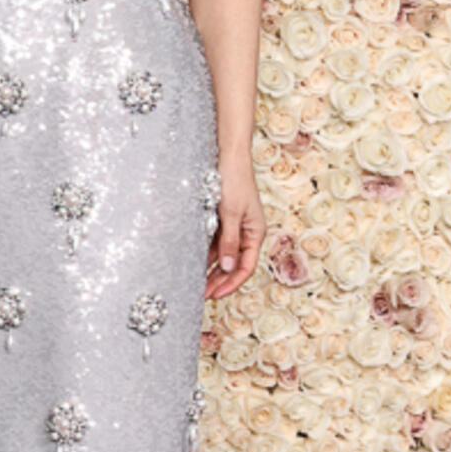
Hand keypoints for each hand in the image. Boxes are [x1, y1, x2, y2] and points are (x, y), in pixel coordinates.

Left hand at [206, 158, 263, 300]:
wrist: (228, 156)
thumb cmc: (234, 180)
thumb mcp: (230, 213)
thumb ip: (228, 241)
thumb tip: (228, 266)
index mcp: (256, 233)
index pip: (246, 266)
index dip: (231, 283)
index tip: (216, 295)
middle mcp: (247, 233)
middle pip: (234, 265)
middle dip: (219, 281)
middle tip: (202, 296)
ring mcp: (234, 227)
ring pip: (223, 256)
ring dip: (211, 270)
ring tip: (196, 285)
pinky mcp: (222, 220)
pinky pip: (215, 244)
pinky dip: (206, 255)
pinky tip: (194, 265)